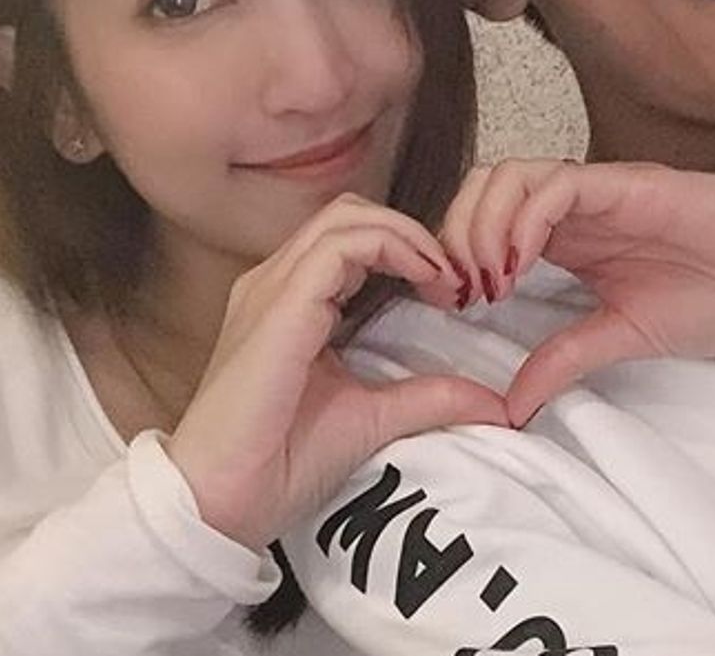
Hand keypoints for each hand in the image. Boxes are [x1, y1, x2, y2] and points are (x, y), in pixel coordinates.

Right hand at [166, 194, 504, 550]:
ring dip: (405, 234)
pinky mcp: (278, 305)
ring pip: (345, 217)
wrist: (221, 500)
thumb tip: (493, 403)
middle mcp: (273, 283)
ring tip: (444, 275)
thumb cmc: (277, 463)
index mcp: (288, 302)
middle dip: (410, 233)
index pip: (350, 238)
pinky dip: (390, 246)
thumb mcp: (371, 419)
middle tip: (454, 277)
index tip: (451, 290)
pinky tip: (423, 277)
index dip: (407, 248)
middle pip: (349, 214)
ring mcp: (270, 288)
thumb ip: (426, 399)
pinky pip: (338, 247)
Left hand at [439, 160, 714, 426]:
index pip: (483, 223)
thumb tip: (509, 407)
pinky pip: (559, 186)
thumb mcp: (627, 338)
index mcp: (569, 239)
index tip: (453, 309)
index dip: (454, 257)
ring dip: (479, 226)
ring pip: (508, 177)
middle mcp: (575, 208)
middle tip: (459, 293)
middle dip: (451, 237)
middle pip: (481, 191)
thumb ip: (566, 359)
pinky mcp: (632, 185)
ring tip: (488, 282)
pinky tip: (520, 265)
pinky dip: (523, 219)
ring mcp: (601, 191)